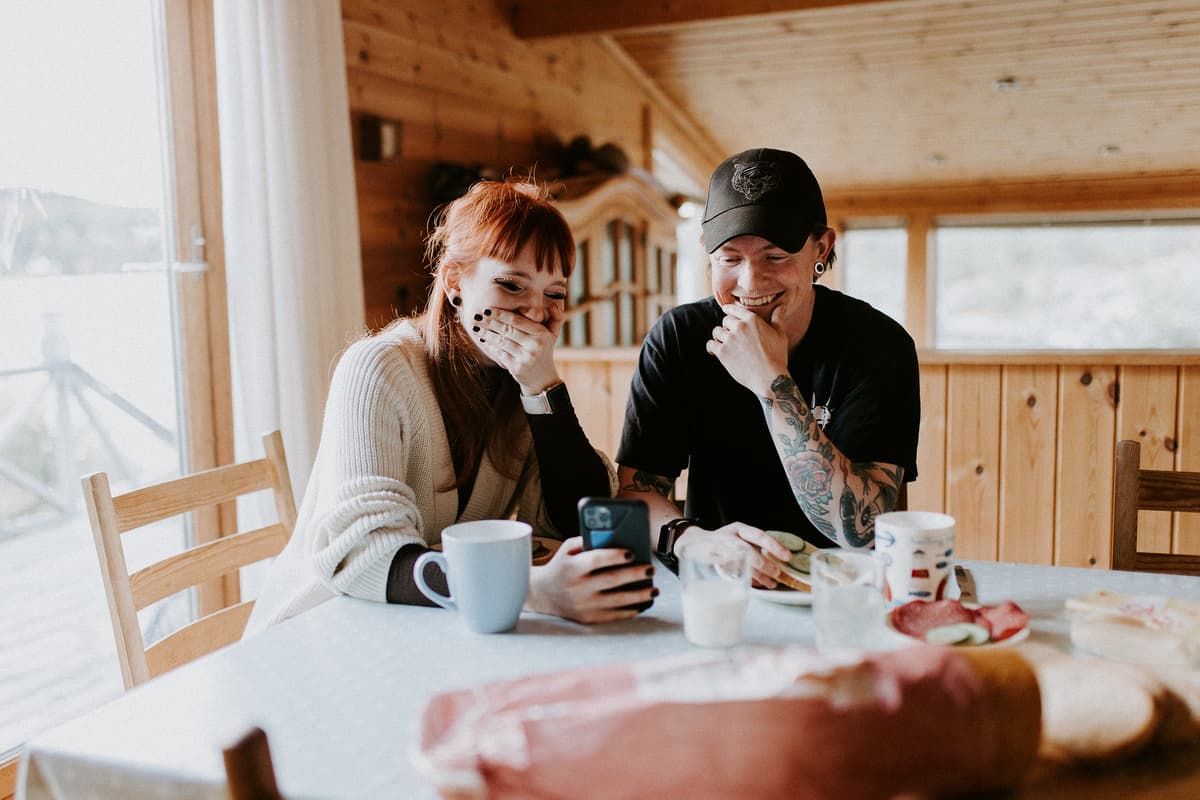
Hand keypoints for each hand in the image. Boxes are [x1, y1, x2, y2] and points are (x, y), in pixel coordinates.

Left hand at [476, 304, 563, 394]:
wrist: (542, 378)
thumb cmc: (544, 351)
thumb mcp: (553, 335)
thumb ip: (556, 318)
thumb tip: (553, 305)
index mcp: (542, 334)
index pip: (517, 321)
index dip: (501, 314)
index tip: (488, 309)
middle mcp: (535, 346)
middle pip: (507, 330)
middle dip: (490, 322)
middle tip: (477, 316)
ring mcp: (526, 357)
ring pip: (501, 342)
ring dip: (487, 334)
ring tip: (477, 327)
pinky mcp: (517, 368)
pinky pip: (500, 354)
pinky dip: (491, 346)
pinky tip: (484, 340)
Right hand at [526, 536, 657, 623]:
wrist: (542, 594)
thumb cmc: (562, 565)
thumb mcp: (568, 549)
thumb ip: (588, 541)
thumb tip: (615, 537)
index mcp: (571, 567)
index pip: (596, 560)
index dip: (614, 556)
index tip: (632, 553)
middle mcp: (577, 587)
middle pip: (612, 580)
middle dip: (635, 574)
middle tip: (651, 569)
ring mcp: (583, 605)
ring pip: (617, 601)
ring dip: (639, 595)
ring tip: (654, 589)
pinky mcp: (588, 618)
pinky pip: (614, 615)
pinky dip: (631, 610)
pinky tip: (643, 603)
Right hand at [684, 522, 790, 588]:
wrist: (692, 542)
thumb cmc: (721, 542)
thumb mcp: (737, 537)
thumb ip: (753, 547)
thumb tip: (776, 563)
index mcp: (739, 528)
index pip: (759, 535)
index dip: (774, 546)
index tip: (787, 556)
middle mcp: (729, 536)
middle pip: (748, 550)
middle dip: (763, 563)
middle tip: (776, 573)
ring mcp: (719, 548)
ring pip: (740, 562)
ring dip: (756, 574)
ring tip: (769, 583)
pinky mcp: (712, 559)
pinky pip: (730, 570)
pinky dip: (743, 578)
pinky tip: (753, 584)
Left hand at [706, 300, 791, 395]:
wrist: (769, 378)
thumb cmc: (776, 357)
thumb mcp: (780, 335)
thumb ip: (777, 319)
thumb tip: (781, 306)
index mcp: (752, 320)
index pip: (735, 309)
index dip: (729, 309)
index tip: (726, 310)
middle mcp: (739, 327)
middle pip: (725, 321)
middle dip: (727, 327)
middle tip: (731, 336)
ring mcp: (730, 339)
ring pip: (717, 331)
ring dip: (719, 337)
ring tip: (724, 344)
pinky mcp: (723, 352)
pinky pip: (710, 344)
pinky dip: (712, 347)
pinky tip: (715, 351)